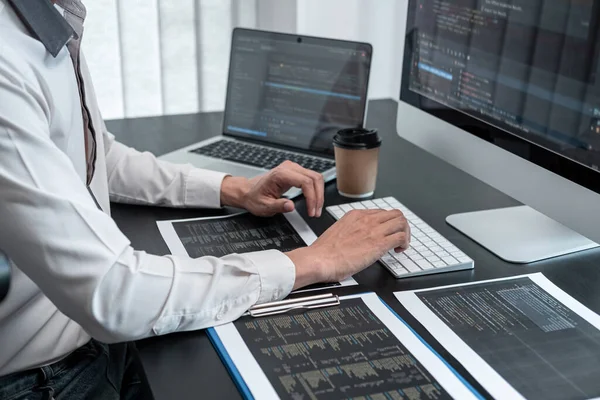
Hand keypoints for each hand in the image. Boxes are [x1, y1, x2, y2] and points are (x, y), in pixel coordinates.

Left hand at [220, 161, 323, 216]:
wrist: (248, 191)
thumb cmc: (254, 197)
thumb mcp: (264, 206)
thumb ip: (278, 206)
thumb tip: (291, 206)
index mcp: (280, 174)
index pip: (306, 182)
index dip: (312, 198)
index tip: (312, 211)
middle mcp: (288, 168)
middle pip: (314, 178)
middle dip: (318, 197)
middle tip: (316, 212)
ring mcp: (293, 168)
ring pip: (316, 177)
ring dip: (319, 194)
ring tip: (316, 209)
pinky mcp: (296, 172)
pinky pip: (312, 179)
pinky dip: (315, 190)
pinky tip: (313, 201)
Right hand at [286, 209, 409, 288]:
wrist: (320, 259)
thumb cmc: (324, 252)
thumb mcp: (338, 232)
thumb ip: (351, 231)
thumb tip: (357, 239)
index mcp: (355, 215)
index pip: (380, 213)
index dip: (387, 224)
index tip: (386, 234)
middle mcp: (366, 219)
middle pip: (395, 213)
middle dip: (400, 226)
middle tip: (398, 238)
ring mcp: (374, 230)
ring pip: (401, 221)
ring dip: (405, 233)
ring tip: (401, 244)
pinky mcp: (379, 243)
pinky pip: (401, 236)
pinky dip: (404, 243)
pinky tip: (398, 251)